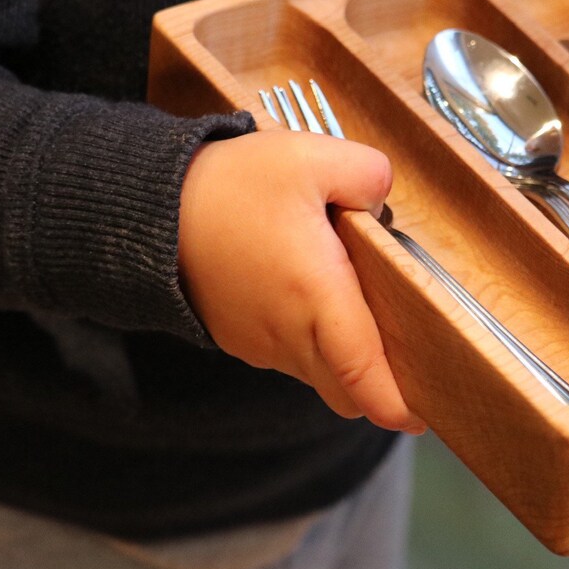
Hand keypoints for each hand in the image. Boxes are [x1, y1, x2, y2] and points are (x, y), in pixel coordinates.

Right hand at [178, 130, 425, 433]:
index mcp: (317, 299)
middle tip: (411, 356)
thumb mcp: (311, 157)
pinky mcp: (238, 337)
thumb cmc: (228, 187)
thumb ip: (368, 174)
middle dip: (382, 386)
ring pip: (320, 374)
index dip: (399, 404)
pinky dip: (314, 343)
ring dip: (347, 359)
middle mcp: (289, 335)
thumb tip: (382, 199)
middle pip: (348, 391)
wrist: (143, 209)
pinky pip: (289, 355)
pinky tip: (317, 295)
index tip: (424, 411)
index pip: (366, 378)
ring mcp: (260, 343)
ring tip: (362, 304)